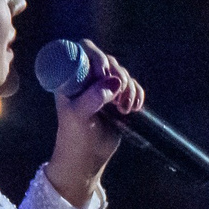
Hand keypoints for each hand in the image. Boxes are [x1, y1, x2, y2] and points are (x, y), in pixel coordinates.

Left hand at [46, 41, 136, 208]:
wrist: (86, 158)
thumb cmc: (74, 136)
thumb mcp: (78, 115)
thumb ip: (93, 97)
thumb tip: (114, 82)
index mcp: (71, 77)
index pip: (84, 50)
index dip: (97, 56)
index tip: (104, 72)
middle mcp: (87, 79)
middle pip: (108, 61)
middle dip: (118, 75)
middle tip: (118, 97)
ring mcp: (103, 88)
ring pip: (122, 74)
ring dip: (129, 88)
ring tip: (124, 109)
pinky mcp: (118, 99)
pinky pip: (133, 87)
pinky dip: (137, 94)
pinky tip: (135, 108)